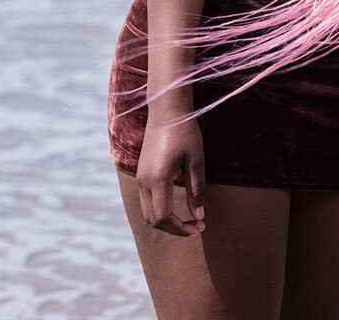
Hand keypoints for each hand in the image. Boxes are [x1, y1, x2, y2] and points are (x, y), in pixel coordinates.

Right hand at [136, 114, 206, 236]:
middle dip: (174, 228)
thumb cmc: (185, 132)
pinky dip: (160, 209)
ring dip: (166, 220)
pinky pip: (146, 200)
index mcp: (157, 179)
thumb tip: (199, 217)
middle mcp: (143, 181)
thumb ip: (197, 190)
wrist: (167, 110)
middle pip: (154, 219)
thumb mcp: (196, 160)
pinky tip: (176, 203)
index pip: (164, 218)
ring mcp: (139, 177)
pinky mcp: (141, 173)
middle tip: (196, 226)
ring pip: (148, 212)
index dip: (181, 229)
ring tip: (187, 219)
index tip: (199, 227)